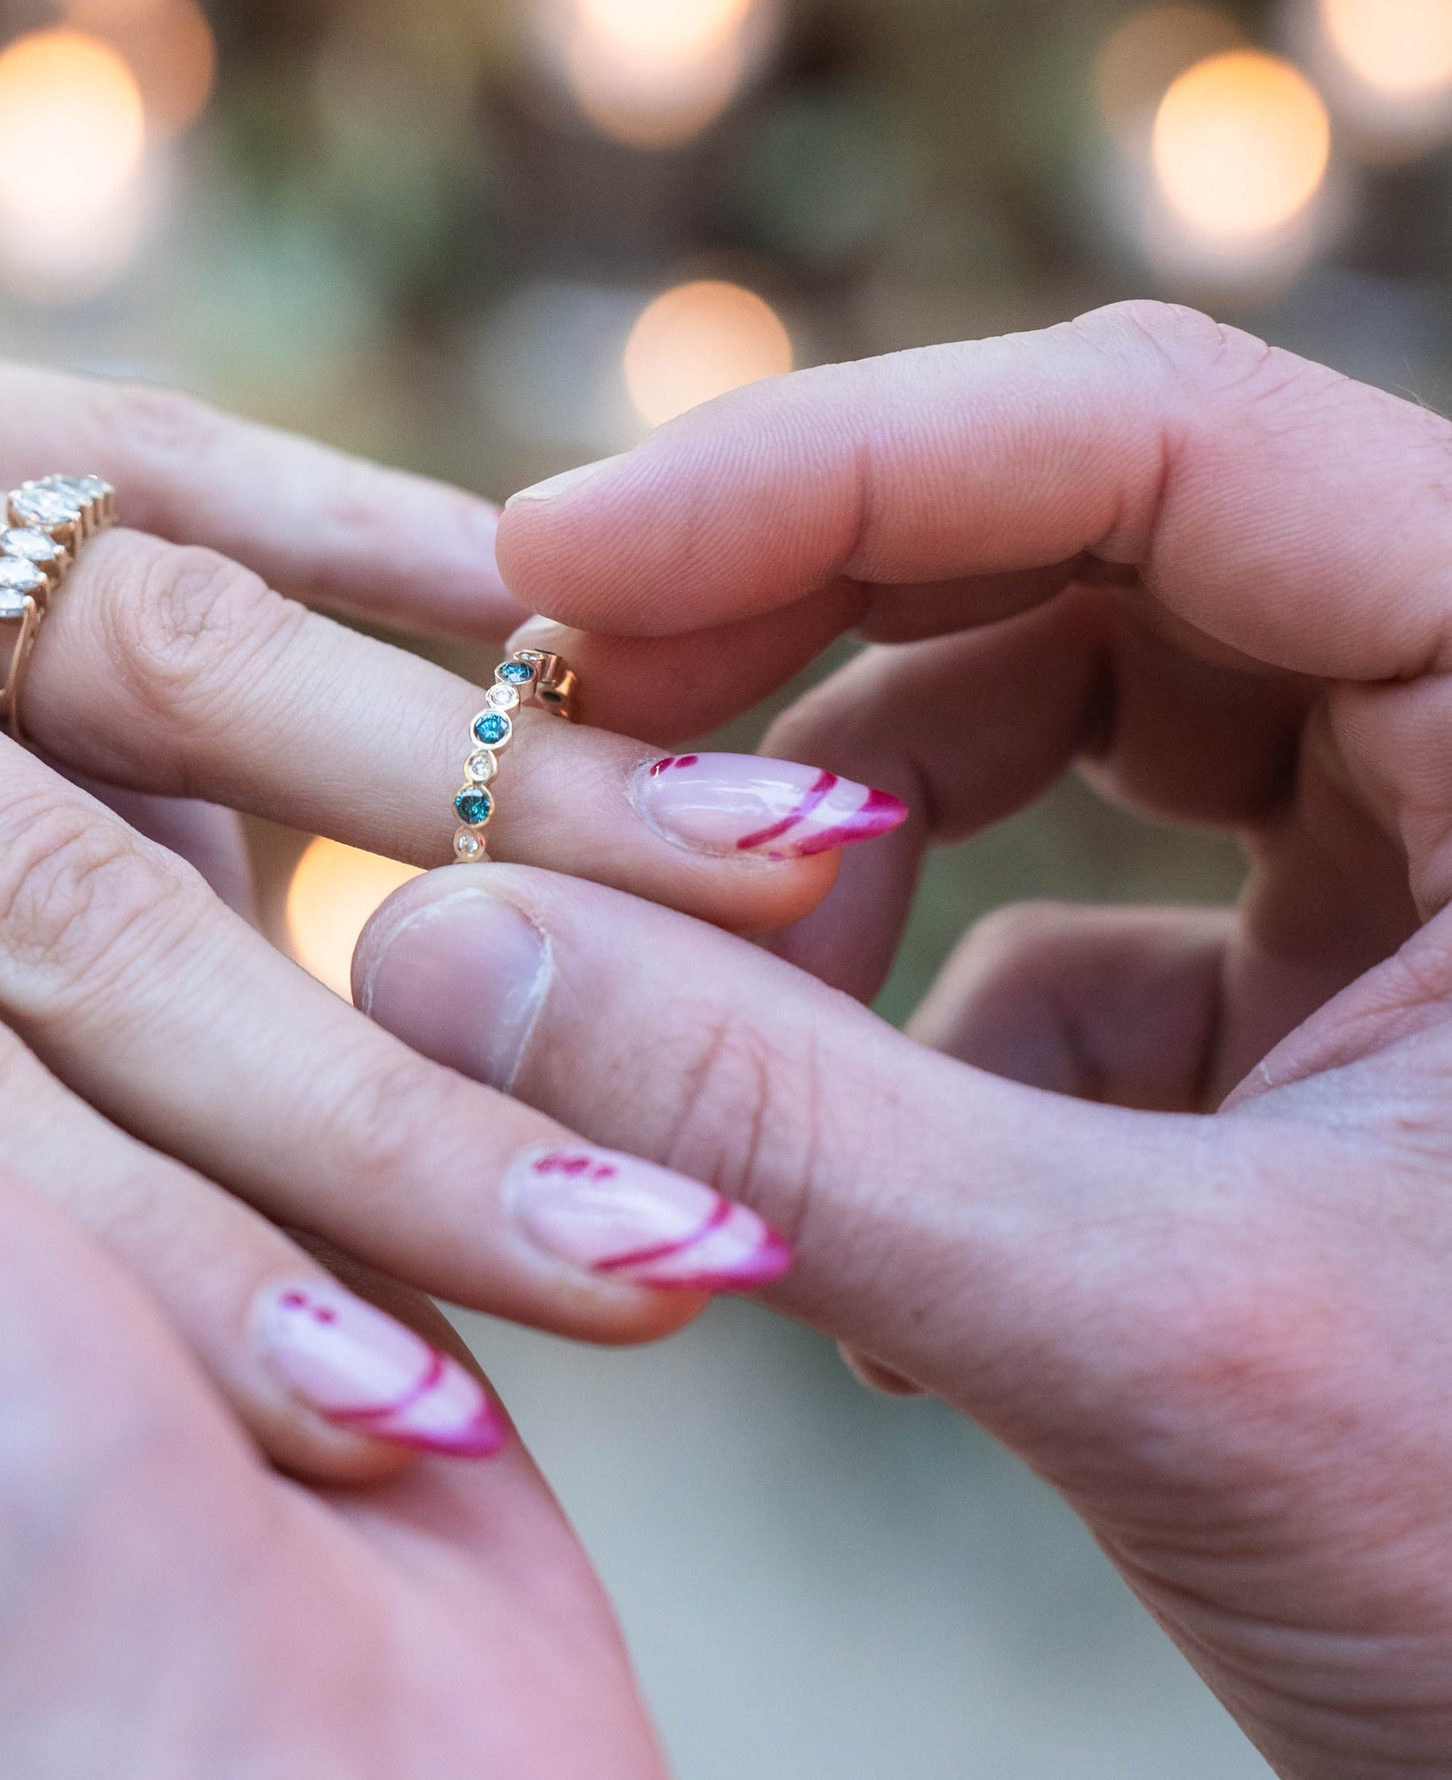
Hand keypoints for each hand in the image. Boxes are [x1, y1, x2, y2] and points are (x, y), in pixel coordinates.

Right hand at [356, 304, 1451, 1779]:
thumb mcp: (1159, 1340)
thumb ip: (781, 1132)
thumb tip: (428, 943)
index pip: (1165, 439)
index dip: (832, 471)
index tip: (548, 571)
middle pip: (1084, 549)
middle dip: (802, 649)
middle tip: (551, 746)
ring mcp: (1428, 879)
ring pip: (1062, 731)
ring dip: (845, 865)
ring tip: (711, 1044)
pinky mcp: (1353, 1023)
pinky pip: (1078, 939)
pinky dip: (923, 1058)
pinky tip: (869, 1272)